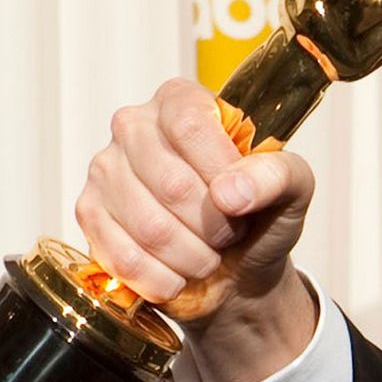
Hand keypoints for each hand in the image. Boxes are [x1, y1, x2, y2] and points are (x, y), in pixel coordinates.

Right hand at [77, 78, 318, 381]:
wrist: (236, 270)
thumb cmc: (259, 217)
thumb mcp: (291, 188)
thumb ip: (277, 175)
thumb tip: (230, 191)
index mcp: (181, 102)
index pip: (190, 125)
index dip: (221, 172)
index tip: (241, 200)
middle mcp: (134, 127)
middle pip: (170, 182)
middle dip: (215, 225)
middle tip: (229, 232)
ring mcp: (104, 171)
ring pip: (150, 227)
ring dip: (194, 257)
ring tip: (208, 254)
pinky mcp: (89, 215)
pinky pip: (125, 258)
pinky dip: (166, 279)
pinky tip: (180, 273)